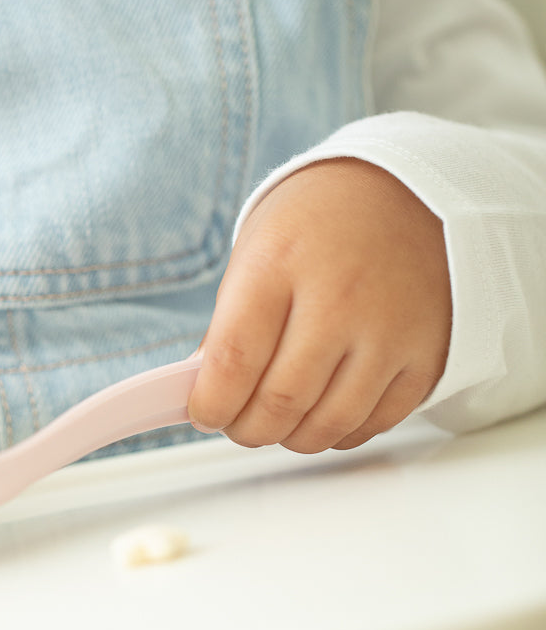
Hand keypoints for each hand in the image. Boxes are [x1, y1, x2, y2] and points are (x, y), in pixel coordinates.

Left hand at [187, 159, 450, 452]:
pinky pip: (375, 422)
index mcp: (279, 264)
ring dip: (291, 437)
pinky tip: (321, 413)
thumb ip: (229, 319)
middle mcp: (337, 300)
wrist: (410, 192)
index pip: (233, 361)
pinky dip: (339, 432)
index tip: (204, 412)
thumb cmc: (321, 219)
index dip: (211, 403)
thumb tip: (208, 385)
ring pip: (329, 423)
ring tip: (276, 421)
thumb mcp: (256, 249)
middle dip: (247, 428)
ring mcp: (387, 331)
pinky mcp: (425, 356)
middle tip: (236, 422)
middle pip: (281, 402)